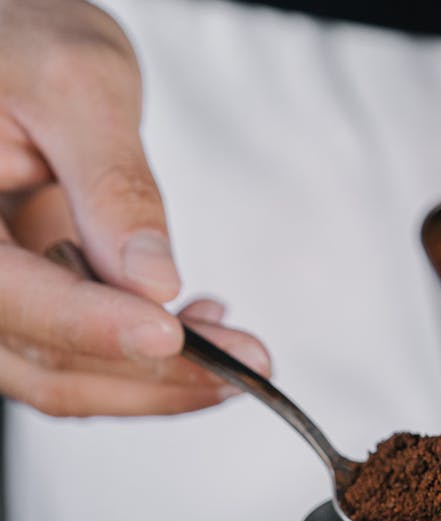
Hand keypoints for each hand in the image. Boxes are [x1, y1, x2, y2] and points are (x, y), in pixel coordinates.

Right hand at [0, 0, 269, 417]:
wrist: (11, 57)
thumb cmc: (23, 46)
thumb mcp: (76, 85)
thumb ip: (114, 186)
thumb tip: (152, 283)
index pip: (10, 295)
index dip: (93, 324)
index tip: (170, 335)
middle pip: (42, 355)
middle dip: (151, 370)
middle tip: (246, 361)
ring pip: (61, 377)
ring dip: (156, 382)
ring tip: (234, 348)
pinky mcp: (24, 314)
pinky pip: (74, 362)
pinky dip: (142, 364)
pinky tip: (198, 331)